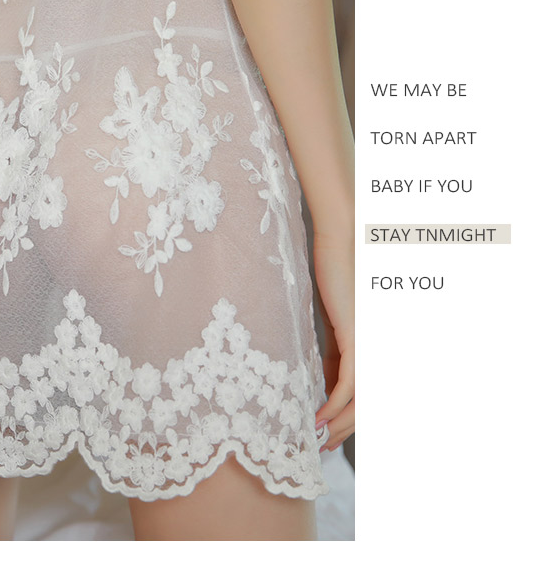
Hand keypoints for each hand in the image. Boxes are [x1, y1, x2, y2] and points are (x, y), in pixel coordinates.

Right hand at [312, 233, 353, 452]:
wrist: (340, 246)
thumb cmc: (336, 278)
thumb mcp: (334, 326)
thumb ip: (335, 355)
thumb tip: (325, 384)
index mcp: (371, 350)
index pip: (362, 397)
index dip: (345, 420)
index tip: (324, 434)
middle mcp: (377, 353)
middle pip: (365, 406)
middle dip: (341, 431)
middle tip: (319, 447)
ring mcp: (370, 349)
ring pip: (359, 402)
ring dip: (337, 426)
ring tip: (315, 439)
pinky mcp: (358, 341)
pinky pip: (348, 385)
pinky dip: (333, 406)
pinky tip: (316, 418)